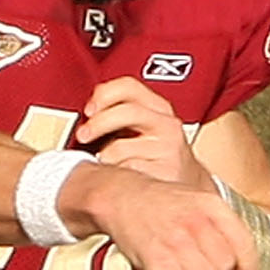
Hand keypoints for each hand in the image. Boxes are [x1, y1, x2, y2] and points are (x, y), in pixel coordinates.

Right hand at [63, 155, 258, 269]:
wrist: (121, 197)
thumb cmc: (160, 203)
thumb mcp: (198, 200)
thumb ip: (222, 225)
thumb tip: (243, 258)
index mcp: (212, 206)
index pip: (245, 245)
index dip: (249, 267)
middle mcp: (196, 224)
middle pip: (226, 267)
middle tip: (204, 269)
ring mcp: (176, 245)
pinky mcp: (156, 264)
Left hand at [76, 76, 199, 186]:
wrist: (187, 182)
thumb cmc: (156, 154)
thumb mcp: (142, 127)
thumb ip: (118, 116)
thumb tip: (84, 119)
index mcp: (158, 107)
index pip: (129, 86)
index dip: (104, 94)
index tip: (88, 110)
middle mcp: (166, 124)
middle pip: (126, 112)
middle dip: (98, 124)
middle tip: (82, 136)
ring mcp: (168, 149)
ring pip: (119, 149)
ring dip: (104, 157)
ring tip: (105, 164)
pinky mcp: (166, 173)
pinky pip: (126, 174)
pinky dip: (116, 177)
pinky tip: (120, 179)